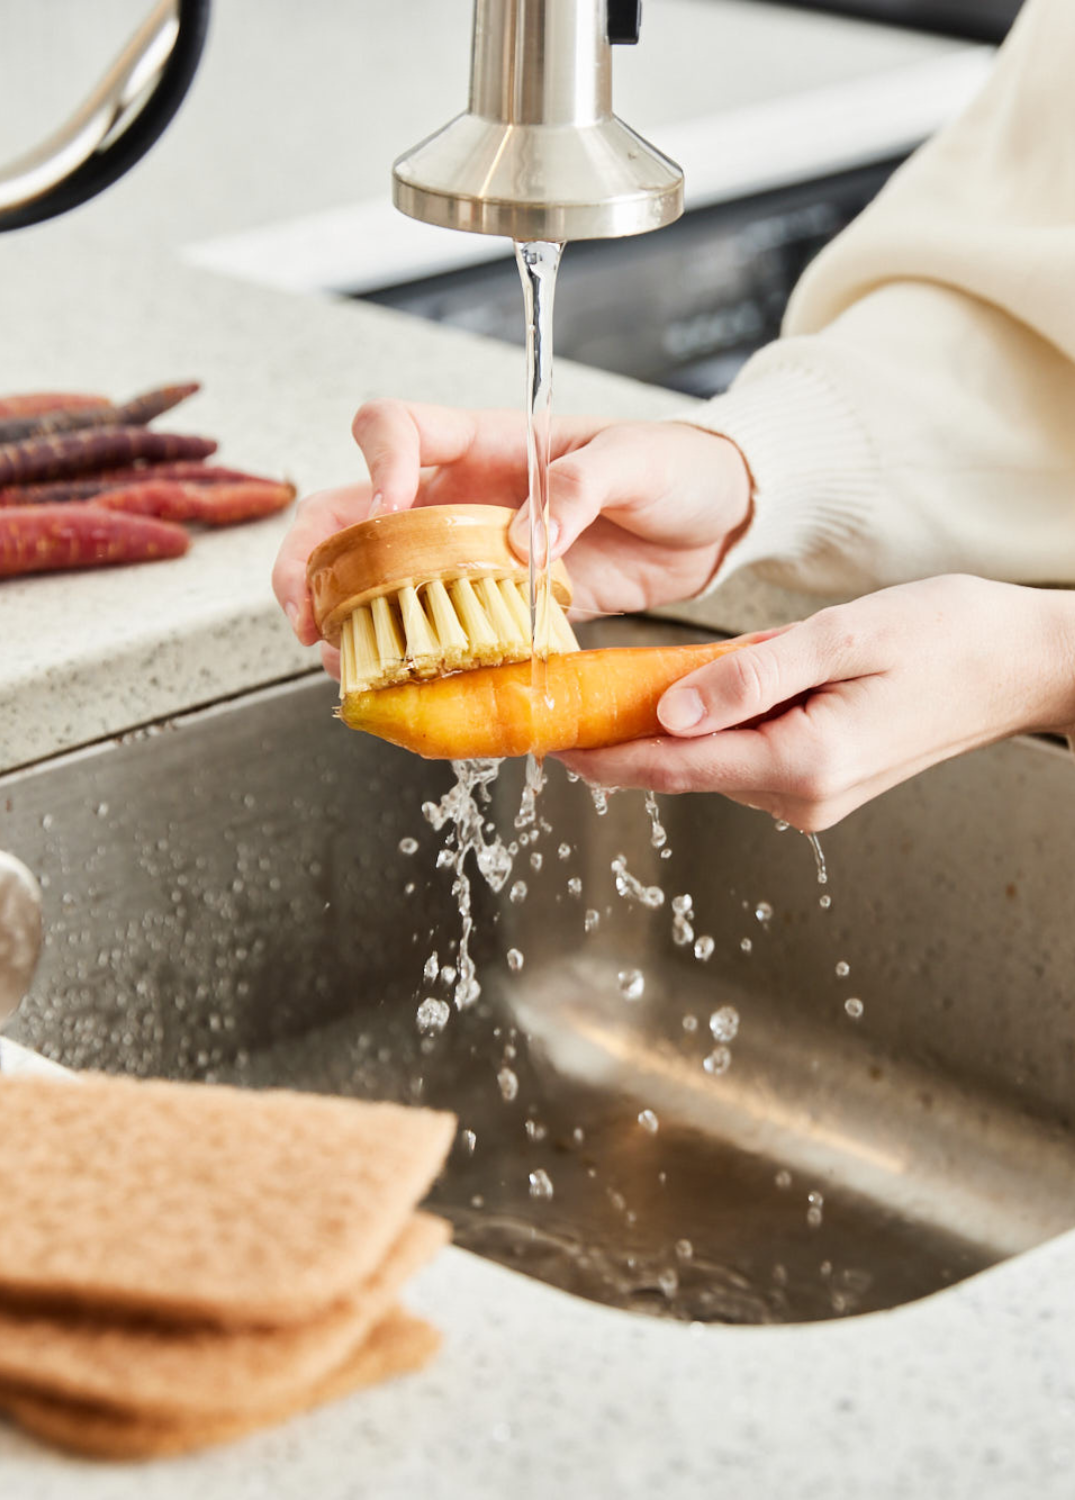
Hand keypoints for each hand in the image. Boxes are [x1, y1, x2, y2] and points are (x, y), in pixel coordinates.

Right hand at [271, 401, 753, 654]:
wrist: (713, 522)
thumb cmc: (677, 466)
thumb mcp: (637, 459)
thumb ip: (579, 487)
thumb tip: (524, 540)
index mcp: (480, 442)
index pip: (393, 427)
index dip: (377, 463)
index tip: (389, 507)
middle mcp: (454, 498)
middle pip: (346, 511)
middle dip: (310, 555)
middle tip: (306, 606)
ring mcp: (465, 556)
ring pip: (368, 577)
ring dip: (339, 615)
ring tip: (335, 657)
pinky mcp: (491, 606)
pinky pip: (427, 628)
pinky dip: (398, 655)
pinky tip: (390, 680)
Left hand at [557, 576, 1074, 830]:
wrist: (1026, 663)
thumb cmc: (948, 637)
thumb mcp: (842, 637)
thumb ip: (748, 677)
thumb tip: (666, 710)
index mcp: (802, 765)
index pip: (670, 768)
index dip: (602, 756)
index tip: (545, 742)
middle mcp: (802, 798)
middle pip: (686, 765)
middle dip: (632, 730)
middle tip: (577, 692)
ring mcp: (813, 799)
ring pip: (715, 758)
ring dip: (685, 720)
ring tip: (674, 670)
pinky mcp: (822, 785)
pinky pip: (748, 754)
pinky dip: (724, 722)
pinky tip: (734, 683)